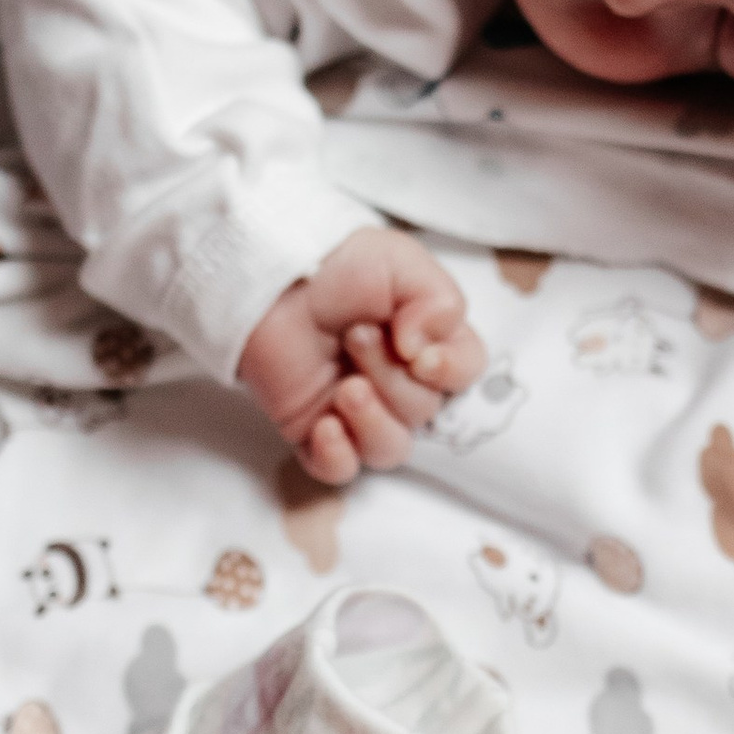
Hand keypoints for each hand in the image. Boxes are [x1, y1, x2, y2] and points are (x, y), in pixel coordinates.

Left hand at [237, 226, 484, 485]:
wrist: (269, 275)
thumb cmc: (338, 266)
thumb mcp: (401, 262)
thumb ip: (439, 301)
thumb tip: (424, 351)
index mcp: (429, 344)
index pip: (465, 375)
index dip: (451, 373)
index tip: (420, 354)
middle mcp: (399, 383)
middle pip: (423, 411)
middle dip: (391, 377)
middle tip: (356, 336)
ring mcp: (358, 412)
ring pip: (390, 449)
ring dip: (373, 421)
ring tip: (345, 389)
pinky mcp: (314, 431)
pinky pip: (339, 471)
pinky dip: (337, 456)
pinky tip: (325, 426)